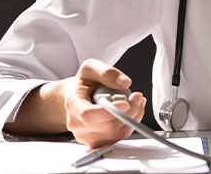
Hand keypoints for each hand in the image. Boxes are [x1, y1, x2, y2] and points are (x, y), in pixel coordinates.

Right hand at [13, 59, 144, 147]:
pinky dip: (131, 124)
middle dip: (129, 110)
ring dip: (133, 117)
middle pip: (108, 125)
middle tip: (137, 96)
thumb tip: (125, 82)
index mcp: (73, 104)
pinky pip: (119, 137)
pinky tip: (131, 111)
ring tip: (135, 101)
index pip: (88, 114)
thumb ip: (107, 72)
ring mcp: (86, 136)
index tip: (126, 103)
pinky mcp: (97, 142)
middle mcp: (77, 124)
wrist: (76, 98)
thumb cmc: (84, 84)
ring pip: (117, 133)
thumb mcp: (91, 68)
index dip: (109, 111)